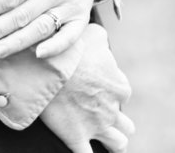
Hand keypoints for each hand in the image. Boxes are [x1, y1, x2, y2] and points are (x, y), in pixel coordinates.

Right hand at [40, 24, 134, 152]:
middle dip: (116, 121)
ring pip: (118, 144)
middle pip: (126, 125)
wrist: (48, 65)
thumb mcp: (93, 34)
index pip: (123, 94)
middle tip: (100, 114)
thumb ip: (103, 38)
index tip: (97, 86)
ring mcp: (96, 126)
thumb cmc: (70, 48)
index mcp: (119, 87)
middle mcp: (112, 110)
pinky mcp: (77, 138)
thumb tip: (101, 40)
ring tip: (103, 138)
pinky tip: (85, 150)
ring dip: (112, 141)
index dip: (111, 91)